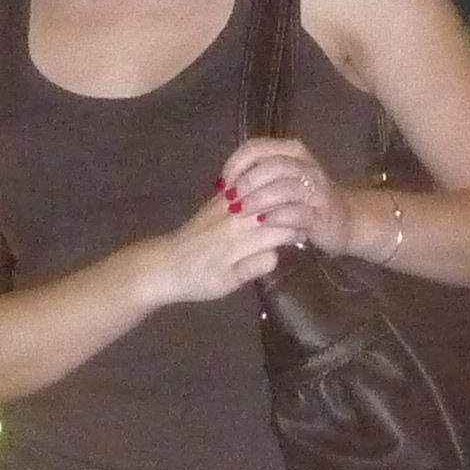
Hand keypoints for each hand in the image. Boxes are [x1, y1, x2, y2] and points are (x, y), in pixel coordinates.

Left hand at [135, 188, 289, 307]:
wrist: (164, 264)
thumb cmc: (197, 280)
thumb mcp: (226, 283)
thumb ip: (252, 268)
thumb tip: (276, 255)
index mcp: (240, 238)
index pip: (280, 227)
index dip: (296, 229)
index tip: (305, 237)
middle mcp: (235, 216)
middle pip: (273, 204)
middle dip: (292, 208)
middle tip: (303, 220)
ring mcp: (226, 205)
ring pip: (260, 191)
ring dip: (279, 194)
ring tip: (291, 204)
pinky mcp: (218, 201)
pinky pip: (244, 186)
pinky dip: (261, 187)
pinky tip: (270, 192)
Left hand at [223, 137, 351, 256]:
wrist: (346, 221)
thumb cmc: (304, 200)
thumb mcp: (281, 181)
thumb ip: (256, 177)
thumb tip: (222, 185)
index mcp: (292, 152)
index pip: (258, 147)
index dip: (236, 163)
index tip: (222, 183)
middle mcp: (306, 165)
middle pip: (273, 165)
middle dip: (247, 181)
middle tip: (230, 199)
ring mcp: (317, 190)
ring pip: (286, 187)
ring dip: (259, 199)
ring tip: (241, 212)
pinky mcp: (323, 214)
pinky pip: (299, 212)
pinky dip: (278, 217)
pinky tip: (263, 223)